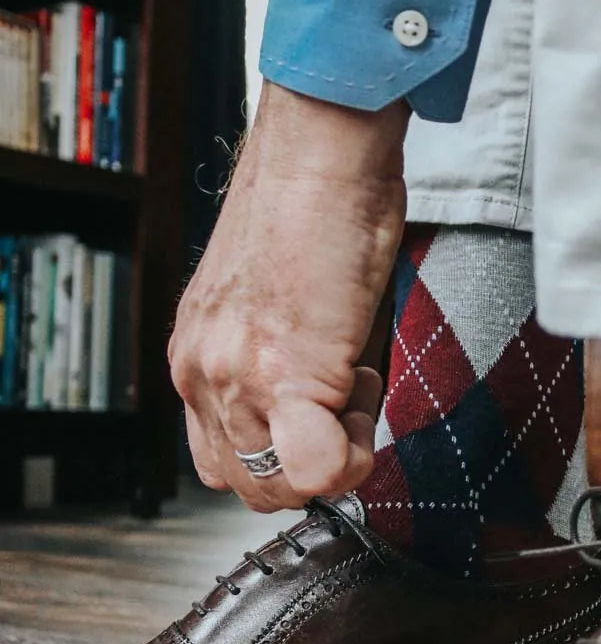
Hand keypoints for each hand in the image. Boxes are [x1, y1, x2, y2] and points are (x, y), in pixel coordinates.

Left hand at [169, 82, 409, 511]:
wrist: (322, 156)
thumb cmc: (310, 213)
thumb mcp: (275, 310)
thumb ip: (281, 374)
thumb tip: (322, 420)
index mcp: (197, 358)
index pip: (225, 461)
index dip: (287, 456)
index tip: (324, 414)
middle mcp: (201, 373)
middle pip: (245, 485)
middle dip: (308, 471)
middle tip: (345, 411)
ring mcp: (233, 376)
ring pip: (274, 487)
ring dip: (329, 459)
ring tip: (352, 393)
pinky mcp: (279, 374)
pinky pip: (313, 469)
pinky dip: (348, 459)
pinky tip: (361, 399)